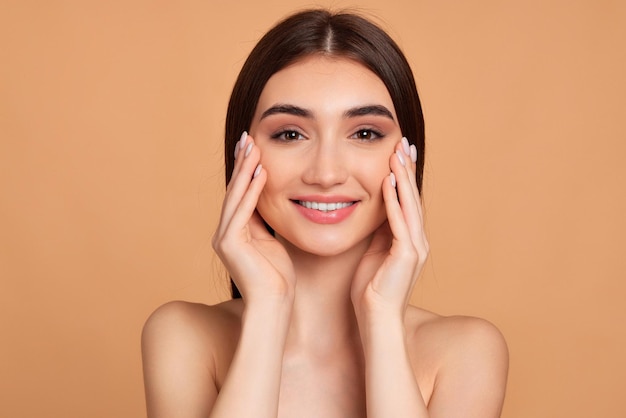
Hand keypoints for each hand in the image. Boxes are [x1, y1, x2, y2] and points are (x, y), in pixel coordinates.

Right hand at [212, 133, 295, 304]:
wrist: (275, 305)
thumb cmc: (278, 278)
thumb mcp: (271, 241)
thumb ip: (264, 222)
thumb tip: (268, 199)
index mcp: (233, 232)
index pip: (240, 194)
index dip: (246, 170)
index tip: (253, 147)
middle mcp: (224, 233)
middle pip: (234, 190)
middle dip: (242, 162)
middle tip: (248, 137)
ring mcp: (224, 238)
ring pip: (235, 196)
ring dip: (245, 170)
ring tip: (253, 146)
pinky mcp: (229, 243)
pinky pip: (242, 211)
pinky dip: (252, 190)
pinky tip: (261, 172)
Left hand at [350, 137, 428, 319]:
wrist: (376, 320)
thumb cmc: (370, 290)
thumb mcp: (374, 252)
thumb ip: (379, 231)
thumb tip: (373, 208)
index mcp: (410, 240)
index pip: (408, 201)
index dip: (404, 176)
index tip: (399, 153)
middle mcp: (418, 241)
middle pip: (413, 197)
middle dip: (407, 169)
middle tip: (402, 143)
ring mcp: (415, 248)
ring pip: (410, 205)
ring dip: (403, 178)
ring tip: (397, 153)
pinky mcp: (406, 256)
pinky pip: (399, 222)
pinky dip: (393, 200)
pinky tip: (387, 181)